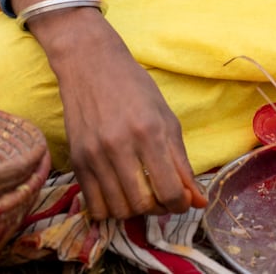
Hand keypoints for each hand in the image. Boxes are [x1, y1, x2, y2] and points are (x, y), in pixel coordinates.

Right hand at [36, 10, 205, 220]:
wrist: (90, 65)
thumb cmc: (134, 88)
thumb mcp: (166, 118)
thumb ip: (181, 163)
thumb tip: (199, 201)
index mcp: (149, 132)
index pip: (170, 191)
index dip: (181, 204)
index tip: (182, 199)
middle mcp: (120, 145)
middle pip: (144, 205)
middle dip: (159, 208)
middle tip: (161, 194)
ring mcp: (94, 154)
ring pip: (119, 210)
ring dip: (135, 210)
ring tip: (140, 192)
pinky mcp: (76, 160)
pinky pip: (94, 205)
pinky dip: (110, 208)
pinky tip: (119, 193)